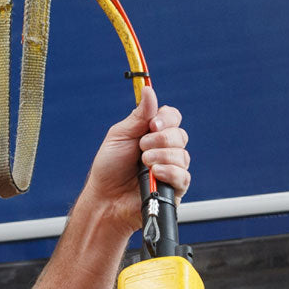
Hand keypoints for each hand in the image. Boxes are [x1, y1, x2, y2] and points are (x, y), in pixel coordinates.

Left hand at [80, 87, 190, 234]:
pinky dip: (169, 172)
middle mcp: (165, 150)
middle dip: (160, 139)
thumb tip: (149, 91)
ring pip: (182, 155)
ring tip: (144, 163)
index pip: (173, 118)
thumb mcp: (120, 135)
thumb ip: (139, 115)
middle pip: (180, 135)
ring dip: (161, 156)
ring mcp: (171, 169)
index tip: (153, 124)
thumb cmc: (110, 168)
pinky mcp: (174, 189)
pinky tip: (155, 173)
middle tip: (141, 148)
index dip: (167, 118)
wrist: (106, 198)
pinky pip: (183, 176)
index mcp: (153, 134)